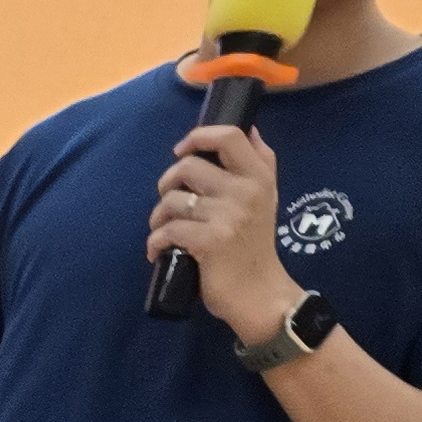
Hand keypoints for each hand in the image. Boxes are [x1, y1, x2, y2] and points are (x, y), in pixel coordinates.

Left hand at [154, 121, 298, 338]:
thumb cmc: (254, 244)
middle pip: (188, 166)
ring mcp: (229, 215)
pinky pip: (166, 230)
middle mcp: (247, 190)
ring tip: (165, 232)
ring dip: (158, 218)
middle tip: (169, 204)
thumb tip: (248, 130)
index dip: (198, 136)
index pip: (230, 136)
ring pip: (172, 200)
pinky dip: (154, 243)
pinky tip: (159, 252)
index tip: (181, 151)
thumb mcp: (267, 197)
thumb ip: (259, 162)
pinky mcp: (210, 241)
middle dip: (167, 184)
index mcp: (259, 175)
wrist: (260, 292)